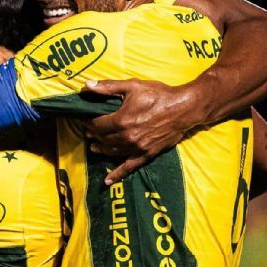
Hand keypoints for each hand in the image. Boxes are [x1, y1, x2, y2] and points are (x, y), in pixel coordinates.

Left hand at [82, 79, 196, 184]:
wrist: (183, 108)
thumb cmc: (159, 95)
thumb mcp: (132, 86)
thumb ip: (108, 87)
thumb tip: (87, 86)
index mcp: (122, 120)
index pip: (97, 124)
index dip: (87, 122)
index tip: (83, 118)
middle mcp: (127, 137)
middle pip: (103, 138)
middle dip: (93, 134)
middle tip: (88, 131)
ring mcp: (137, 147)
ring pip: (112, 152)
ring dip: (100, 149)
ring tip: (93, 146)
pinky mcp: (146, 154)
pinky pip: (129, 167)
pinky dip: (117, 174)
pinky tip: (108, 181)